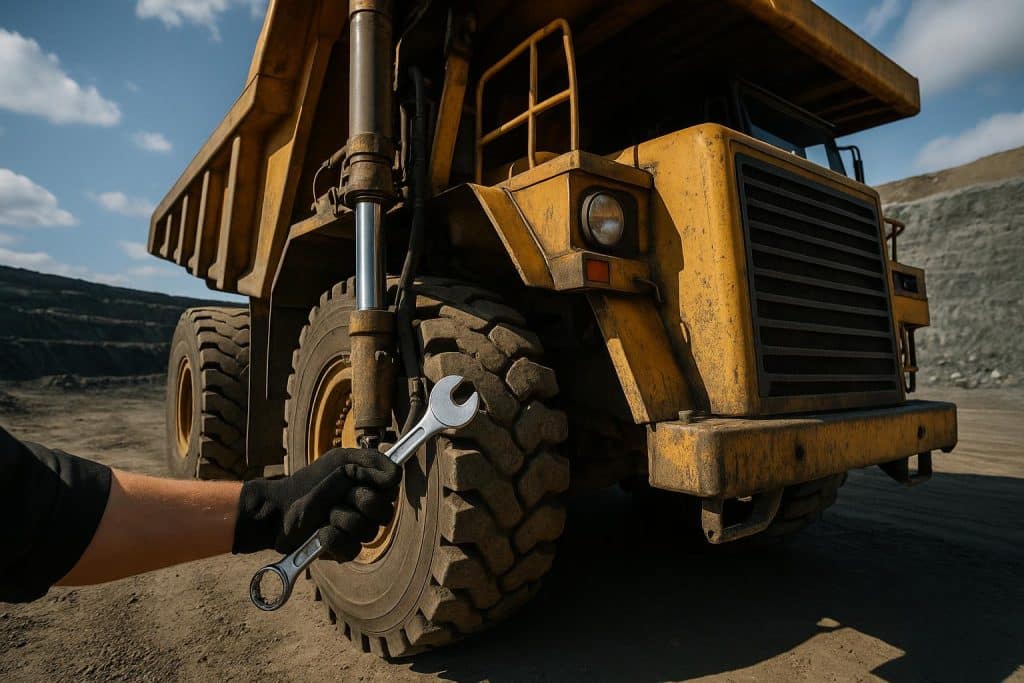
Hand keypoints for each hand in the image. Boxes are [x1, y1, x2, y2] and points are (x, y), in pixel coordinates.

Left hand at [233, 449, 400, 560]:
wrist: (279, 509)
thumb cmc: (309, 482)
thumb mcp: (339, 460)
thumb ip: (371, 461)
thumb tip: (396, 474)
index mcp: (371, 485)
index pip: (392, 486)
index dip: (378, 484)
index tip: (360, 478)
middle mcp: (369, 510)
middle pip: (385, 512)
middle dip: (358, 501)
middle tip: (339, 496)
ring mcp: (358, 532)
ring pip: (366, 530)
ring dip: (340, 518)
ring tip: (325, 514)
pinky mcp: (346, 550)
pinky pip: (350, 547)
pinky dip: (331, 537)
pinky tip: (320, 531)